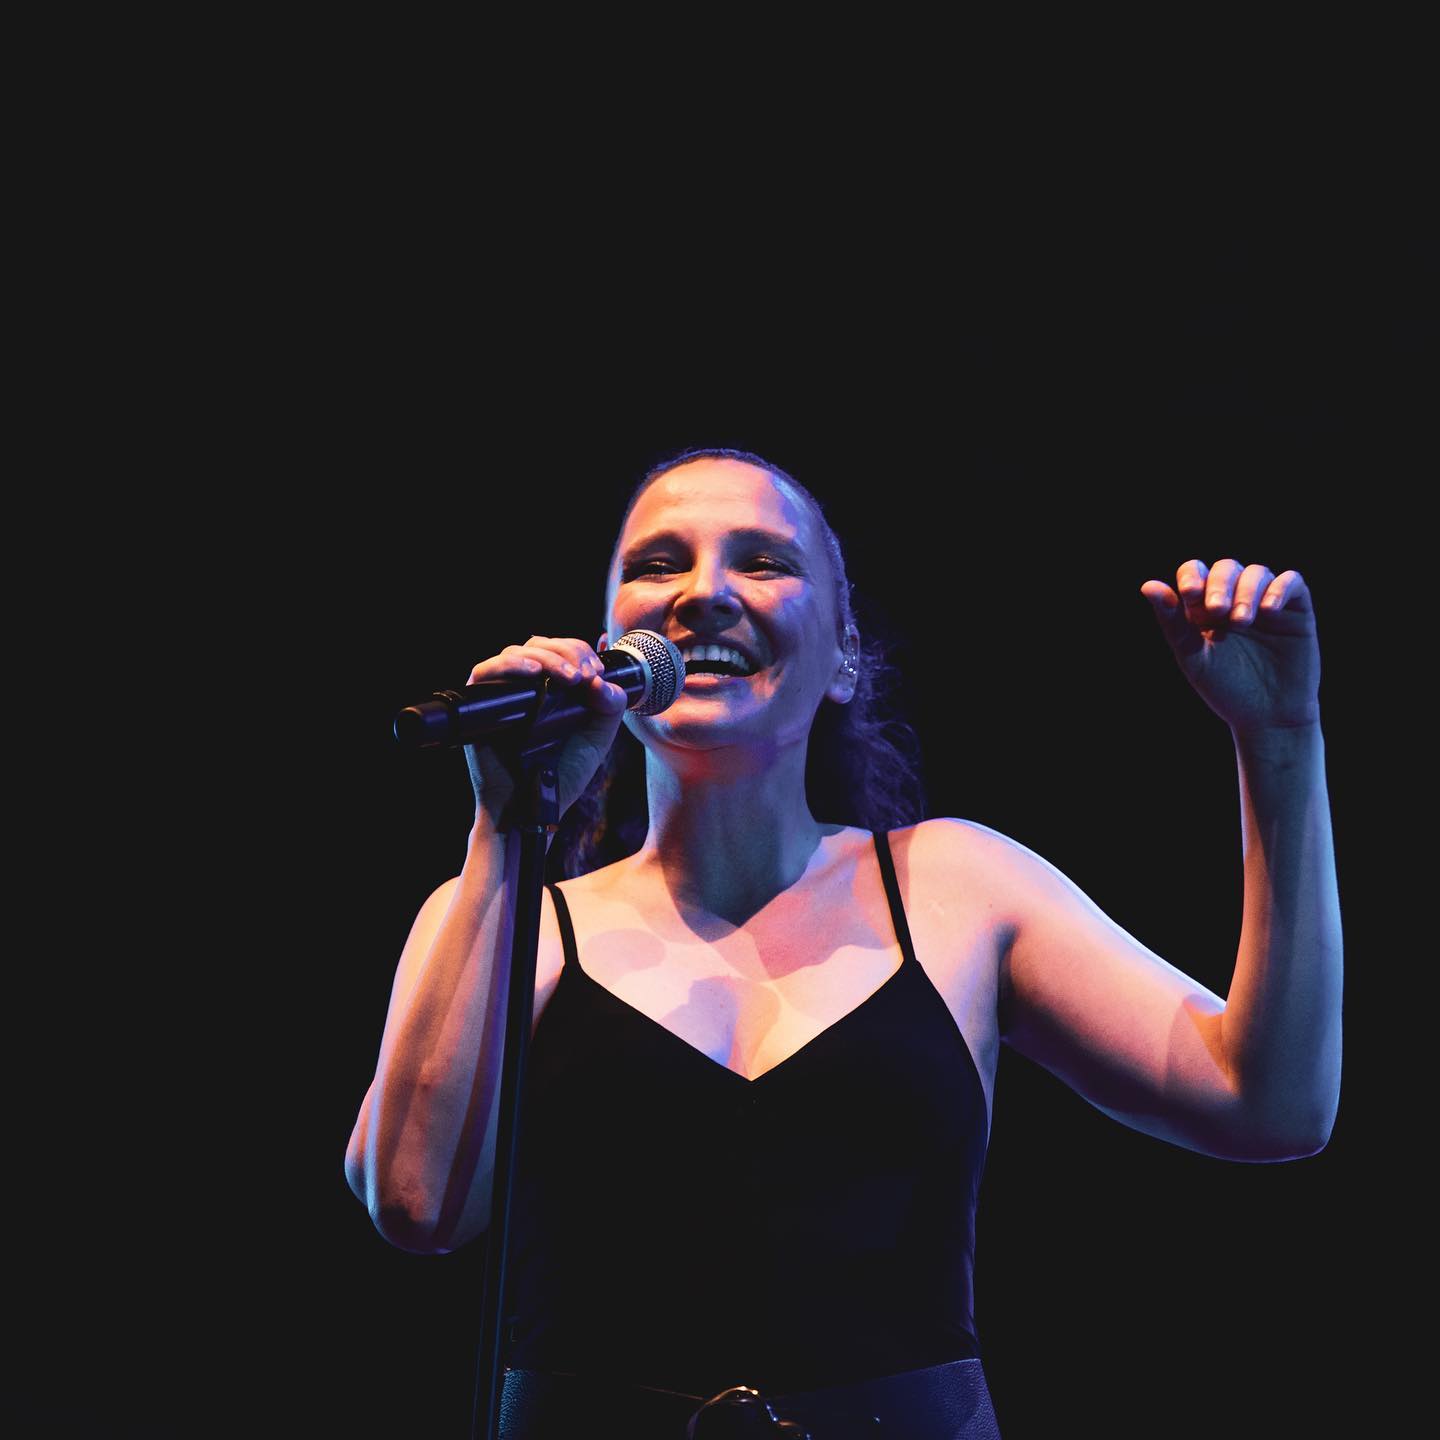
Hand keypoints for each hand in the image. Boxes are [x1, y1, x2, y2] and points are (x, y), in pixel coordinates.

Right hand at [464, 635, 629, 830]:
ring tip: (569, 677)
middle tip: (585, 674)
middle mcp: (525, 686)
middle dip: (568, 651)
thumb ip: (609, 708)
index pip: (562, 650)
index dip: (580, 651)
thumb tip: (605, 680)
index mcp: (552, 689)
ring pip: (518, 652)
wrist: (532, 808)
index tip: (597, 671)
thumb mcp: (596, 739)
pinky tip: (533, 673)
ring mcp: (501, 694)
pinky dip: (511, 665)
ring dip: (547, 657)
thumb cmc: (560, 776)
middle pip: (541, 645)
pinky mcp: (479, 704)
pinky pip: (486, 671)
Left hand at [1140, 559, 1319, 734]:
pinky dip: (1279, 589)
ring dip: (1247, 591)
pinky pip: (1292, 582)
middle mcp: (1235, 599)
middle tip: (1218, 611)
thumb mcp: (1193, 656)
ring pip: (1257, 572)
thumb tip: (1147, 586)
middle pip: (1226, 568)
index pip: (1195, 572)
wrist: (1268, 716)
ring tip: (1242, 621)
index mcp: (1204, 608)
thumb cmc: (1226, 688)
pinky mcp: (1297, 610)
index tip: (1189, 595)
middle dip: (1220, 585)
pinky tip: (1269, 611)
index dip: (1192, 576)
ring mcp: (1266, 603)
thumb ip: (1172, 621)